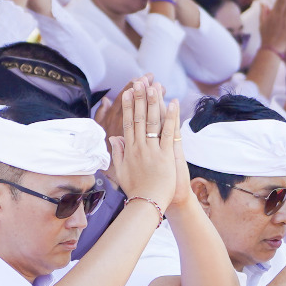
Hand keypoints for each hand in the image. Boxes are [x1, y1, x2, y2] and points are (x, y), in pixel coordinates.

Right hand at [104, 78, 181, 207]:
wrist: (147, 204)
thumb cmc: (135, 189)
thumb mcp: (121, 171)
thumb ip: (118, 153)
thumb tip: (113, 137)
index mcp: (129, 150)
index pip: (127, 123)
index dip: (127, 106)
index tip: (127, 92)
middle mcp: (139, 147)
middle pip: (138, 118)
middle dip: (139, 98)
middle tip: (139, 82)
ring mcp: (152, 150)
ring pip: (152, 121)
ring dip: (153, 102)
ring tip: (154, 86)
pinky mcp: (165, 155)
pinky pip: (168, 132)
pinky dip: (170, 117)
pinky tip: (172, 103)